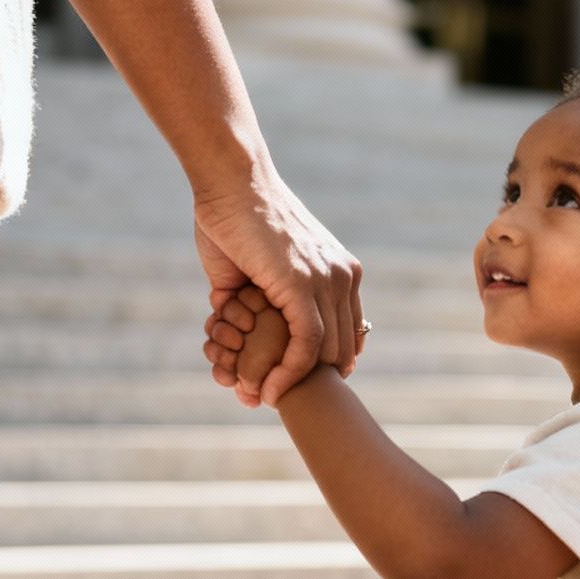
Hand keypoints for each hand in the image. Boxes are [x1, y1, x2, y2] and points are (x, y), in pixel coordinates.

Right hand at [193, 174, 362, 405]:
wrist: (231, 181)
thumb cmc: (236, 218)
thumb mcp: (263, 264)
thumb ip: (263, 294)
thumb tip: (234, 313)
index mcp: (342, 271)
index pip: (348, 332)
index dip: (324, 363)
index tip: (297, 382)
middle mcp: (344, 276)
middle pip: (340, 348)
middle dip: (310, 380)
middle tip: (274, 397)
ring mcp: (327, 280)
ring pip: (325, 353)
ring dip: (294, 383)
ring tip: (266, 396)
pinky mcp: (303, 286)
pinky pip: (306, 346)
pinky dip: (288, 374)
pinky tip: (267, 389)